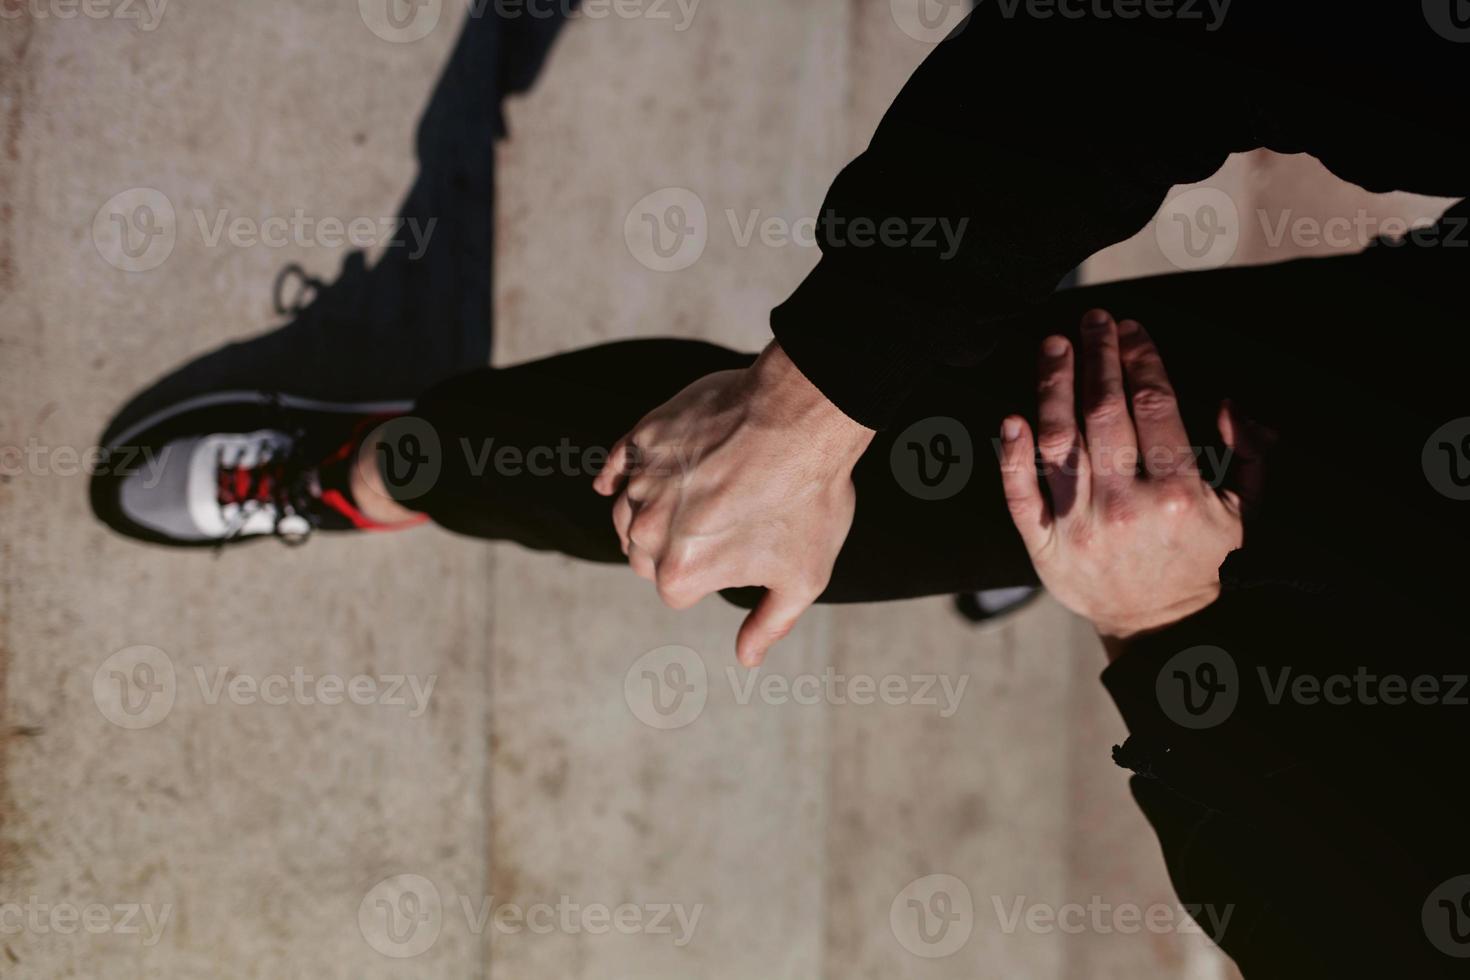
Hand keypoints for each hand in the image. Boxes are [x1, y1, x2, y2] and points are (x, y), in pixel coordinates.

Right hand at [593, 342, 874, 666]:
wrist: (802, 419)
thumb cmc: (808, 500)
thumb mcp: (802, 577)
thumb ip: (769, 624)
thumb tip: (747, 660)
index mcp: (680, 573)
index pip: (674, 591)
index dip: (707, 575)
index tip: (735, 552)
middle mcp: (648, 530)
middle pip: (642, 556)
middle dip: (672, 549)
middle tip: (716, 526)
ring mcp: (642, 481)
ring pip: (625, 513)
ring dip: (648, 514)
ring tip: (690, 500)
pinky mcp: (642, 438)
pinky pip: (614, 465)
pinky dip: (616, 476)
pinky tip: (616, 481)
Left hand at [998, 309, 1267, 646]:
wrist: (1158, 625)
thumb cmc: (1198, 559)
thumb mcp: (1242, 511)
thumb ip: (1248, 455)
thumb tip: (1231, 403)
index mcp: (1177, 494)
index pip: (1153, 407)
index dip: (1139, 359)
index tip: (1130, 329)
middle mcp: (1124, 505)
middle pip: (1103, 412)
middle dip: (1097, 356)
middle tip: (1092, 320)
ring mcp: (1079, 525)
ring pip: (1059, 441)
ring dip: (1053, 385)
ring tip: (1054, 346)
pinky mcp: (1043, 545)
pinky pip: (1020, 494)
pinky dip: (1011, 455)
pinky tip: (1010, 418)